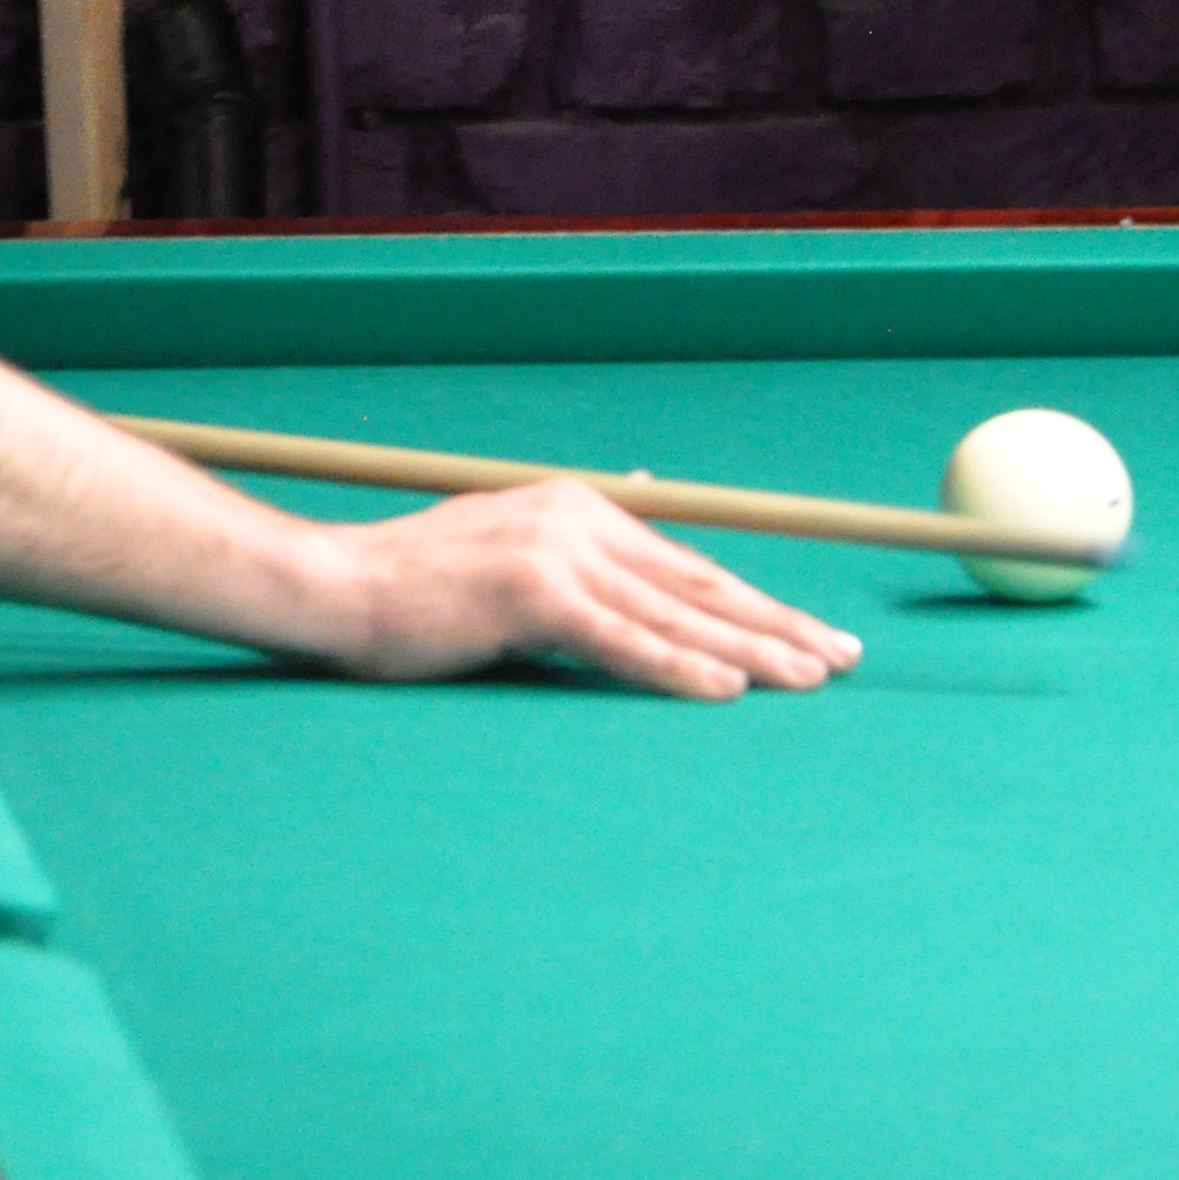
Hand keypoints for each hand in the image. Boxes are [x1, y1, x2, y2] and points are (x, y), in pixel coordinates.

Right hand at [321, 482, 863, 701]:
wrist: (334, 587)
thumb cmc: (414, 586)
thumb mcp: (506, 543)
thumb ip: (576, 540)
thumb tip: (650, 489)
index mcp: (578, 508)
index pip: (689, 565)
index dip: (757, 603)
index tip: (814, 634)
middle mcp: (577, 519)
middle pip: (699, 583)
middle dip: (778, 624)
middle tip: (844, 659)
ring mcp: (556, 554)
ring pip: (675, 613)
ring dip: (750, 650)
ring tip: (809, 679)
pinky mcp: (531, 595)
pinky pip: (622, 641)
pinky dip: (679, 666)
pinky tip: (727, 690)